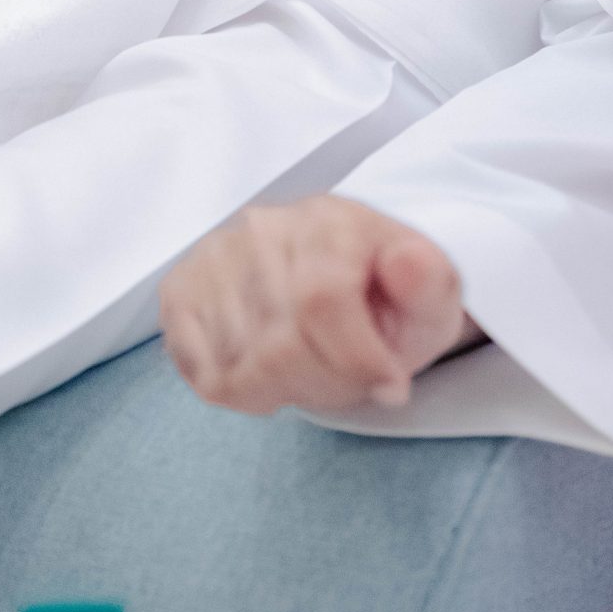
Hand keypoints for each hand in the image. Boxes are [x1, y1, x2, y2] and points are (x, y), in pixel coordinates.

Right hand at [160, 195, 479, 416]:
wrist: (343, 277)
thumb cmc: (388, 298)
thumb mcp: (432, 294)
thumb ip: (429, 282)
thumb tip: (409, 262)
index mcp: (328, 220)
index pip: (320, 300)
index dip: (356, 361)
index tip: (389, 385)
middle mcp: (259, 228)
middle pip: (280, 346)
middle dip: (328, 384)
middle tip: (351, 379)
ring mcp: (212, 259)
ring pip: (240, 368)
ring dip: (288, 391)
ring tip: (313, 366)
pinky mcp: (180, 290)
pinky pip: (203, 373)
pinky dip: (244, 389)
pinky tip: (271, 366)